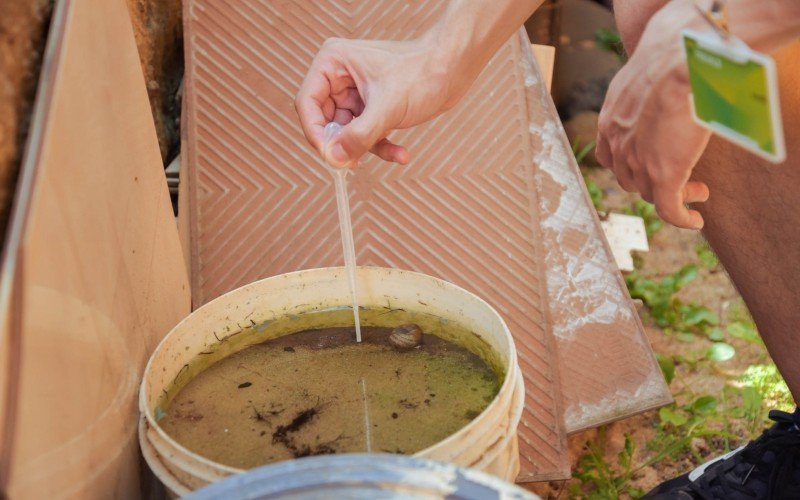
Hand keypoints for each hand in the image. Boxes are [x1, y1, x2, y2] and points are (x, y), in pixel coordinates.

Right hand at [295, 36, 463, 167]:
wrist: (455, 68)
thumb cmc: (423, 72)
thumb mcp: (388, 108)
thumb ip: (358, 135)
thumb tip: (334, 158)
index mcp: (332, 63)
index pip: (307, 103)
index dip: (315, 133)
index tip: (330, 156)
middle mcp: (339, 76)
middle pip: (325, 121)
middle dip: (344, 144)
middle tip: (355, 163)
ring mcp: (355, 93)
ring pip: (347, 132)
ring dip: (368, 147)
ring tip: (395, 154)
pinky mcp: (372, 106)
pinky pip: (365, 133)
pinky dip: (382, 146)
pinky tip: (402, 154)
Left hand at [596, 0, 710, 228]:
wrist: (678, 62)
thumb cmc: (670, 56)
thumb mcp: (647, 74)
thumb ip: (648, 89)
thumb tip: (667, 85)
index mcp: (609, 121)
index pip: (611, 155)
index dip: (628, 164)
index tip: (648, 163)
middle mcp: (618, 145)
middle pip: (630, 177)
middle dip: (653, 181)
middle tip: (680, 177)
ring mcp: (638, 163)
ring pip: (651, 192)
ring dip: (675, 195)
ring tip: (698, 191)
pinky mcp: (663, 176)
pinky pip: (669, 209)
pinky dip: (682, 218)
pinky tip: (695, 220)